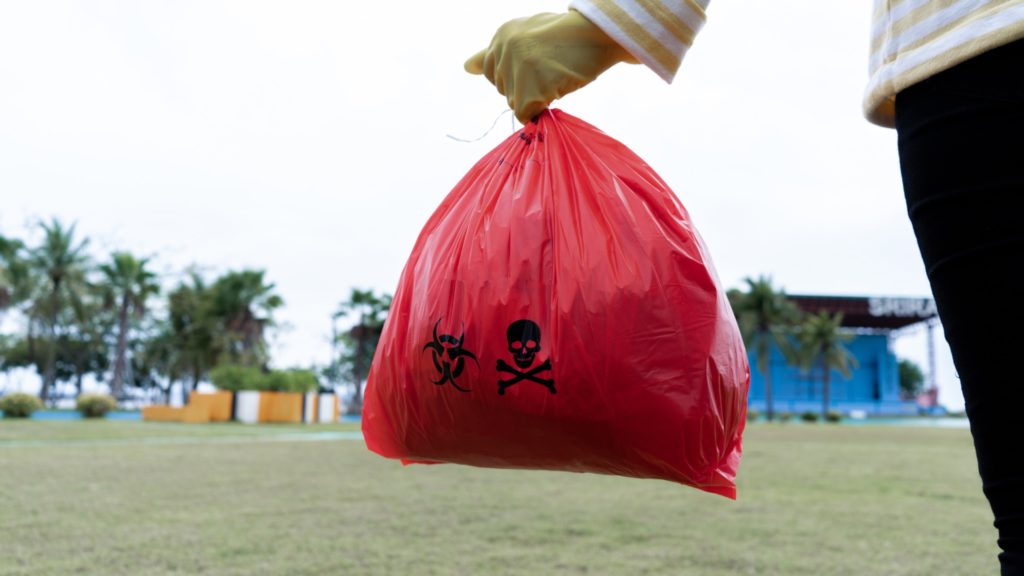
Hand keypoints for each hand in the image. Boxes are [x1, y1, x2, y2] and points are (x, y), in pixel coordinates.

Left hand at [464, 11, 634, 123]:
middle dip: (526, 87)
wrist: (599, 33)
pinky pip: (525, 114)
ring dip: (536, 97)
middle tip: (552, 67)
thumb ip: (497, 52)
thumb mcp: (528, 34)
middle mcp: (503, 50)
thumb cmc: (569, 36)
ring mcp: (516, 69)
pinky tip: (557, 87)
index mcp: (501, 35)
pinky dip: (540, 109)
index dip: (518, 75)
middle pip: (504, 90)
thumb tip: (467, 67)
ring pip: (514, 103)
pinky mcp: (530, 88)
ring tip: (557, 74)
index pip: (494, 73)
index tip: (540, 62)